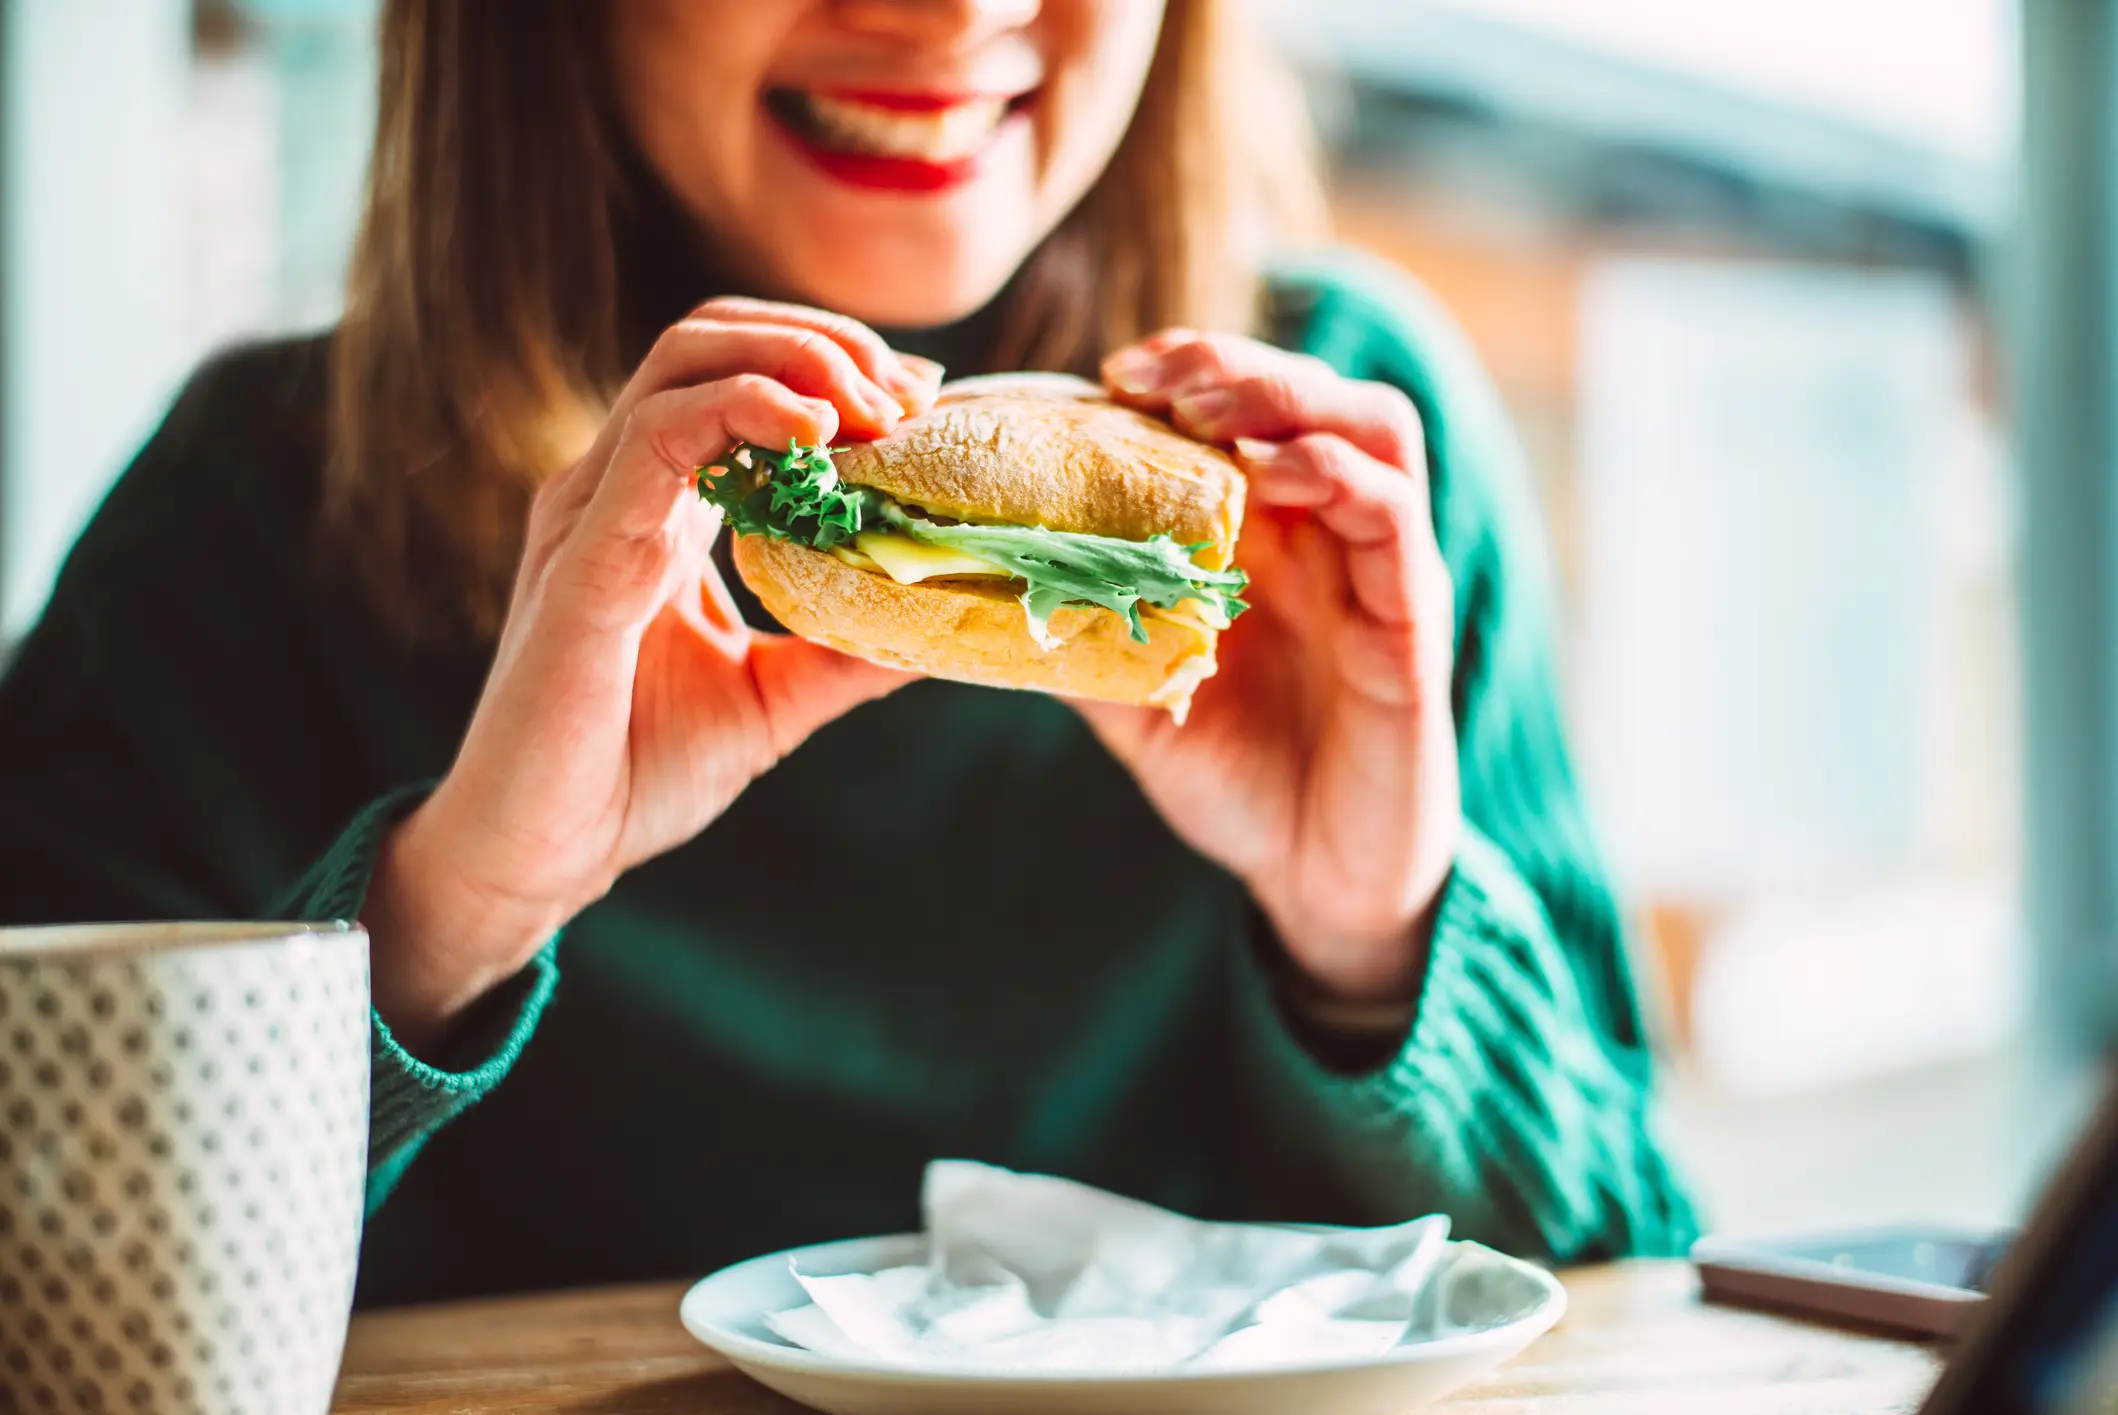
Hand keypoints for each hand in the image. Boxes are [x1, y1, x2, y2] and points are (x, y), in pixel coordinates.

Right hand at [363, 299, 942, 1046]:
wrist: (545, 855)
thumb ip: (847, 651)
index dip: (830, 362)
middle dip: (820, 341)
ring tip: (872, 407)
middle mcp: (615, 487)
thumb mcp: (774, 698)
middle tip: (906, 397)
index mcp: (656, 504)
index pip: (736, 371)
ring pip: (683, 363)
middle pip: (710, 337)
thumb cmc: (637, 771)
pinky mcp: (581, 562)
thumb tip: (943, 623)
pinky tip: (812, 438)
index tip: (919, 401)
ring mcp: (589, 514)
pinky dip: (739, 413)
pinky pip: (654, 443)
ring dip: (793, 361)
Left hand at [1090, 331, 1460, 1005]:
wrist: (1317, 876)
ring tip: (1204, 412)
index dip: (1186, 369)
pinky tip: (1273, 475)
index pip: (1247, 407)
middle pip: (1311, 391)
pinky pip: (1395, 517)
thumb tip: (972, 580)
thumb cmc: (1236, 775)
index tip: (1109, 372)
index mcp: (1272, 532)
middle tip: (1149, 377)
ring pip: (1372, 427)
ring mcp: (1380, 568)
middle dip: (1230, 364)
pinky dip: (1339, 476)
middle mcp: (1334, 533)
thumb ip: (1079, 629)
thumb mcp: (1134, 693)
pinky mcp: (1412, 619)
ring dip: (1289, 398)